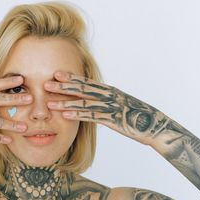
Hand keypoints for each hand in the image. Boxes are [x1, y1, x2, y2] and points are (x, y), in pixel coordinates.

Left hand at [44, 71, 168, 145]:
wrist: (154, 126)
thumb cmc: (134, 116)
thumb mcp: (118, 104)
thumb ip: (104, 100)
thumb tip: (91, 100)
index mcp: (108, 90)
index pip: (86, 82)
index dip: (70, 77)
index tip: (55, 73)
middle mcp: (108, 95)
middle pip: (82, 89)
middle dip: (63, 86)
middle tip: (46, 83)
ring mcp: (110, 107)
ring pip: (84, 103)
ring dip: (65, 101)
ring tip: (49, 101)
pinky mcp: (112, 120)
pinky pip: (92, 116)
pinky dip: (78, 115)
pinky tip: (65, 115)